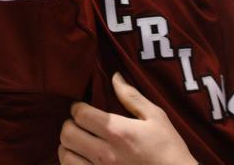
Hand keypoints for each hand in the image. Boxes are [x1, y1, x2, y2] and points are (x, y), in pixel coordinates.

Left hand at [58, 73, 197, 164]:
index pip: (80, 114)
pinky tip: (82, 158)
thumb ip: (132, 97)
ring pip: (65, 156)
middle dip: (70, 125)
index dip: (78, 108)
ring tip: (78, 142)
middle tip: (80, 123)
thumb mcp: (156, 117)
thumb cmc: (168, 148)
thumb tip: (115, 77)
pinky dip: (72, 163)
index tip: (83, 107)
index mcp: (118, 132)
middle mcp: (105, 153)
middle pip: (67, 134)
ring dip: (68, 146)